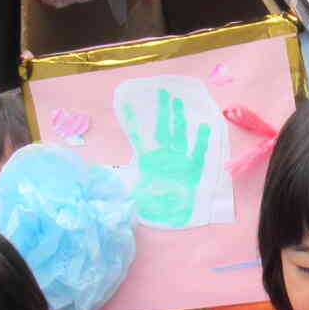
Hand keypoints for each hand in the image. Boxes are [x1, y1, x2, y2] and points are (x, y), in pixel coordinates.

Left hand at [128, 87, 211, 228]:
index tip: (130, 103)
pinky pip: (197, 152)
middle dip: (163, 111)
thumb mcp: (134, 194)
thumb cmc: (154, 206)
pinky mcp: (193, 169)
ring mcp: (180, 160)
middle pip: (163, 129)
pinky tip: (204, 126)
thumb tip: (104, 175)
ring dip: (179, 119)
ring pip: (179, 135)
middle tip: (162, 91)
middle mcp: (164, 156)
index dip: (135, 121)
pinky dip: (200, 141)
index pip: (140, 136)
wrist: (172, 218)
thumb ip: (124, 183)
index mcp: (148, 160)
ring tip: (179, 101)